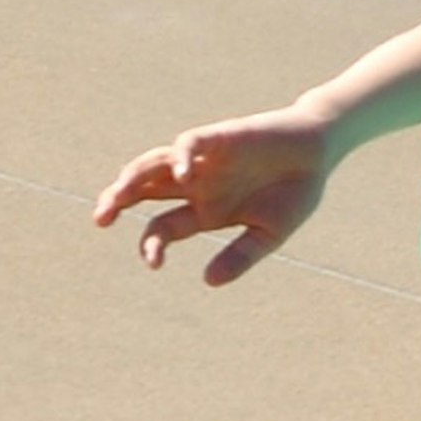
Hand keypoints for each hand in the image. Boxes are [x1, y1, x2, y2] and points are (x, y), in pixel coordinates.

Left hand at [91, 107, 331, 283]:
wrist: (319, 152)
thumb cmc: (295, 193)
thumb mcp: (270, 234)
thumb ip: (240, 256)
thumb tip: (208, 281)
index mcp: (205, 211)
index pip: (162, 227)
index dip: (151, 244)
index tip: (153, 264)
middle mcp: (196, 185)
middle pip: (145, 191)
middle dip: (119, 202)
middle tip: (100, 219)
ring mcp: (202, 160)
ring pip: (154, 165)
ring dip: (133, 177)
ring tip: (117, 194)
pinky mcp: (217, 138)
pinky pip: (187, 144)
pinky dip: (179, 157)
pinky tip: (180, 174)